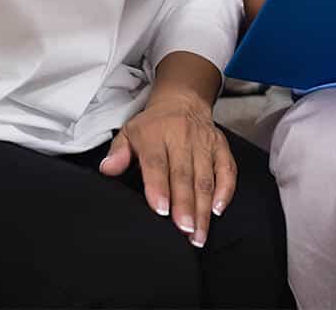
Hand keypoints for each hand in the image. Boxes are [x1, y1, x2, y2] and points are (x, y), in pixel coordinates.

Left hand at [99, 91, 235, 248]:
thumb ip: (118, 153)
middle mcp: (182, 138)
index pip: (157, 163)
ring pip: (205, 178)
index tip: (161, 209)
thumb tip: (108, 169)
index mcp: (155, 135)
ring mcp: (204, 144)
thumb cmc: (154, 125)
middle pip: (184, 175)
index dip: (158, 187)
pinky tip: (218, 210)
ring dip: (203, 208)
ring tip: (199, 233)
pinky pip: (227, 171)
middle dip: (185, 206)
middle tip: (185, 230)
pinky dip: (225, 191)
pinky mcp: (221, 148)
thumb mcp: (129, 133)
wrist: (182, 102)